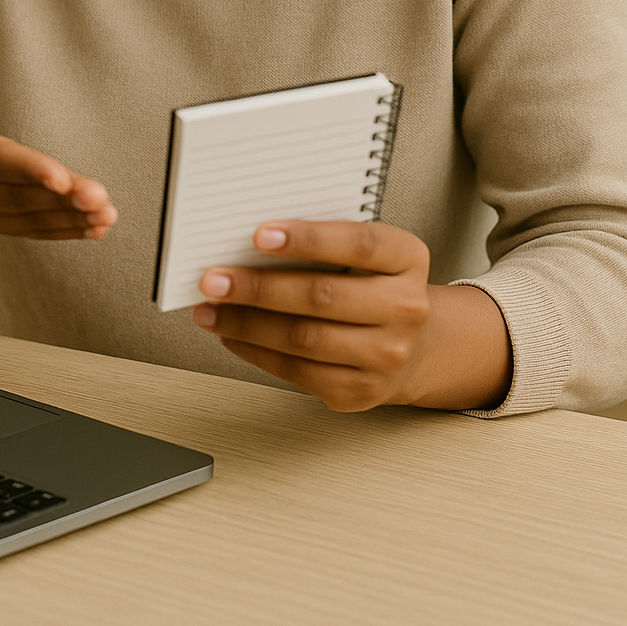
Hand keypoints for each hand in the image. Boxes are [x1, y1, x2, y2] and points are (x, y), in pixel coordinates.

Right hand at [0, 22, 116, 276]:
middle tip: (99, 197)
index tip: (60, 176)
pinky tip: (99, 226)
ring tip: (107, 213)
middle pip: (18, 193)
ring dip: (72, 217)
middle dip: (61, 197)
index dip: (26, 168)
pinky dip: (69, 229)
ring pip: (32, 215)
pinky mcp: (5, 219)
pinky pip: (38, 228)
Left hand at [193, 221, 510, 411]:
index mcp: (407, 259)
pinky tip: (233, 334)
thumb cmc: (375, 286)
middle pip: (322, 296)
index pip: (359, 244)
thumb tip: (249, 245)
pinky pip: (297, 372)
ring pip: (304, 338)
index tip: (260, 235)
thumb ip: (323, 244)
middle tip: (215, 278)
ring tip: (212, 308)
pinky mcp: (359, 391)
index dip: (308, 239)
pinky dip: (256, 351)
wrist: (414, 345)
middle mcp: (405, 308)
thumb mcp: (367, 255)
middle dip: (259, 287)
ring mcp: (386, 356)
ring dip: (247, 322)